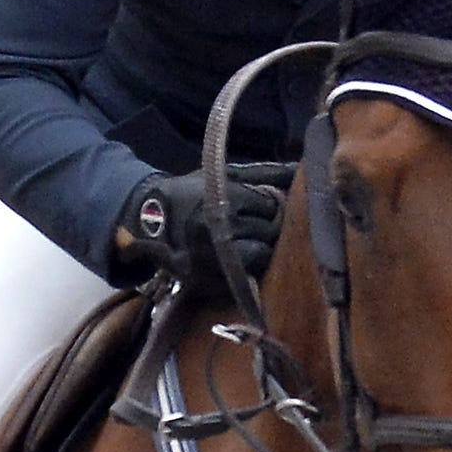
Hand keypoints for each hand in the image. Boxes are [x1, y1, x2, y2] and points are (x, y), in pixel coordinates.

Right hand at [115, 163, 293, 290]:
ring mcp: (213, 259)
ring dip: (261, 248)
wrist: (148, 219)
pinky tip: (239, 257)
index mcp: (225, 200)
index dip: (269, 205)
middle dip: (268, 227)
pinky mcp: (207, 281)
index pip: (269, 206)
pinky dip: (247, 268)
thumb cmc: (194, 192)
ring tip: (249, 240)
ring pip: (262, 257)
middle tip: (256, 223)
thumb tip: (302, 170)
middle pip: (269, 232)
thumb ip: (266, 173)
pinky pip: (245, 278)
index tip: (260, 204)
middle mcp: (220, 231)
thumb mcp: (226, 174)